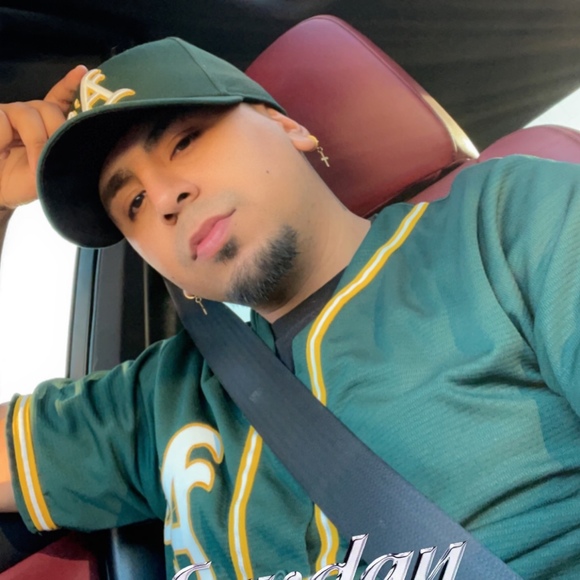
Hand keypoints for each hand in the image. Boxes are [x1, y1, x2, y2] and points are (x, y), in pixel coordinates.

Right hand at [0, 65, 86, 208]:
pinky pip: (2, 118)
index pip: (59, 99)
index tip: (83, 72)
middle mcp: (29, 114)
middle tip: (53, 156)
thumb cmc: (21, 183)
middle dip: (55, 132)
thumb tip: (69, 142)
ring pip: (27, 113)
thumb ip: (60, 153)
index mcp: (47, 124)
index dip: (69, 85)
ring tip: (33, 164)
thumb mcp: (47, 173)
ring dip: (35, 141)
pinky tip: (3, 150)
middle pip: (49, 109)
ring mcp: (8, 113)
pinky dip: (4, 137)